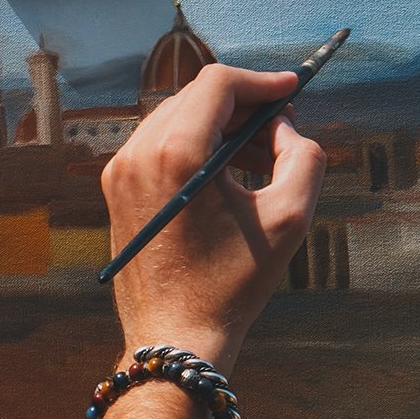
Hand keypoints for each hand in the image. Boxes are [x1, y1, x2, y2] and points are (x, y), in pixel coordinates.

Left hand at [100, 64, 326, 374]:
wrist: (174, 336)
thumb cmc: (232, 284)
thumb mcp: (289, 217)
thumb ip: (303, 156)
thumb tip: (285, 126)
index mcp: (175, 154)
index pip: (218, 84)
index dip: (261, 81)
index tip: (291, 91)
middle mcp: (138, 155)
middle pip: (195, 97)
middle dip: (243, 104)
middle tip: (281, 126)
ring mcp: (120, 173)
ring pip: (176, 119)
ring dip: (220, 126)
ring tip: (259, 158)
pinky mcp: (116, 191)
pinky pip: (159, 147)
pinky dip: (195, 147)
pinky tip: (228, 176)